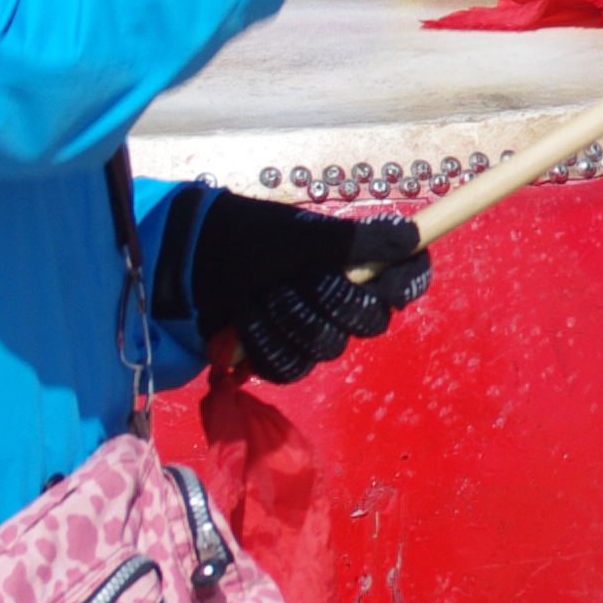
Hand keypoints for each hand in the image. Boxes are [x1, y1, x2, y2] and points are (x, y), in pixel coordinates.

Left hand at [181, 188, 429, 383]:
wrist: (190, 263)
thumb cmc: (249, 239)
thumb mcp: (305, 235)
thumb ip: (359, 241)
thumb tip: (411, 236)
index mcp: (359, 264)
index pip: (407, 280)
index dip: (403, 286)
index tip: (387, 284)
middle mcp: (344, 300)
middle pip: (369, 323)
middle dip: (328, 300)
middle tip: (295, 277)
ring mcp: (314, 332)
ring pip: (327, 347)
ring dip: (287, 318)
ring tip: (258, 292)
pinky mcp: (283, 358)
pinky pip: (291, 367)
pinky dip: (263, 342)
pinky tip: (244, 318)